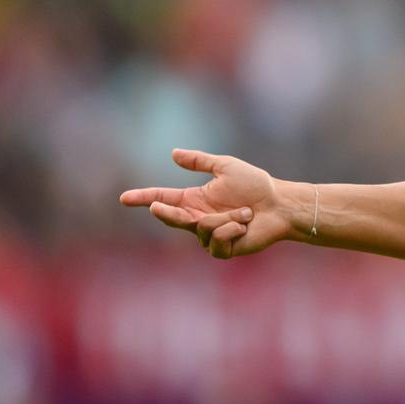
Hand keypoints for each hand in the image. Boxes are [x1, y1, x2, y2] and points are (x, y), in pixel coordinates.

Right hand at [119, 148, 294, 258]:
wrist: (280, 205)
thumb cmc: (256, 185)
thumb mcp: (225, 167)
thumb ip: (200, 162)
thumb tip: (173, 153)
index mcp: (194, 200)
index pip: (163, 199)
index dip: (143, 198)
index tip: (124, 198)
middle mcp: (198, 219)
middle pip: (171, 218)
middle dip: (164, 213)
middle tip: (155, 206)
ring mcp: (209, 236)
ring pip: (201, 228)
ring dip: (226, 217)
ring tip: (245, 212)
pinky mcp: (223, 250)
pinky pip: (215, 241)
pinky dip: (231, 229)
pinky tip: (245, 225)